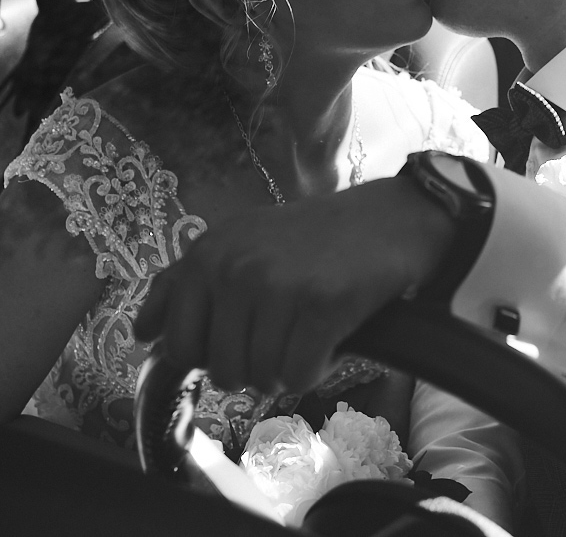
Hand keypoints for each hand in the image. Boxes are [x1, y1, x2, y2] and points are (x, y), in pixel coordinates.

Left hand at [133, 176, 453, 393]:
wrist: (390, 220)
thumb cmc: (315, 240)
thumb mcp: (240, 243)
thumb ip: (187, 284)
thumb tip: (143, 337)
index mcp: (209, 253)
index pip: (178, 345)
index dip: (212, 355)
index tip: (245, 337)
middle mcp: (235, 267)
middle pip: (222, 370)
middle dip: (255, 368)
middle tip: (286, 336)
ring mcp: (278, 286)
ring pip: (262, 377)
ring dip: (292, 368)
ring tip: (312, 332)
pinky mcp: (322, 306)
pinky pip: (301, 375)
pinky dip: (320, 368)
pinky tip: (333, 339)